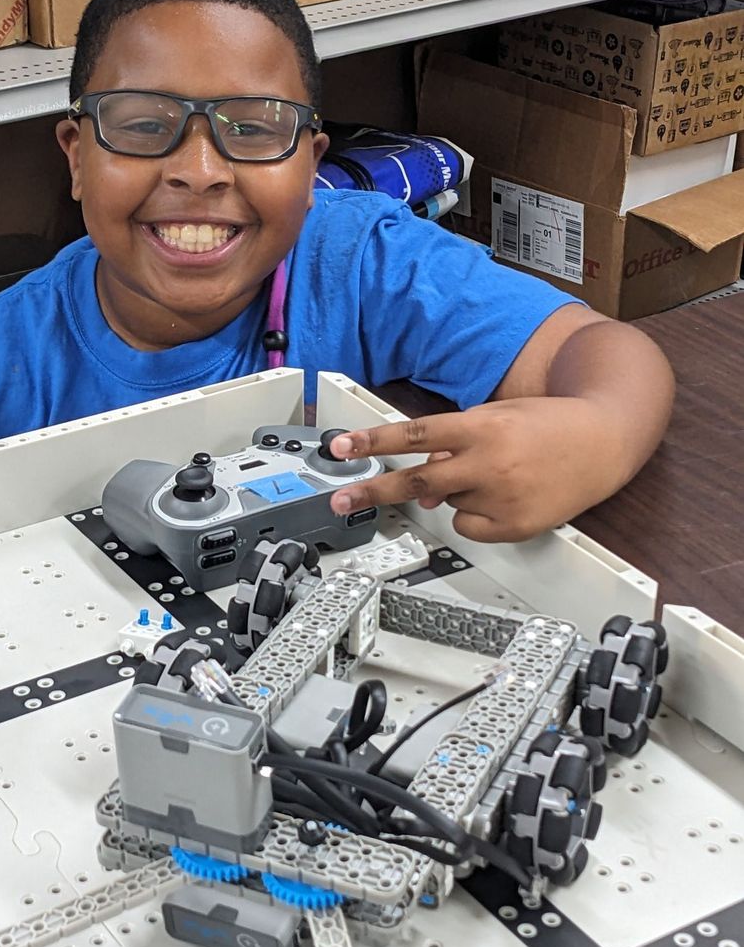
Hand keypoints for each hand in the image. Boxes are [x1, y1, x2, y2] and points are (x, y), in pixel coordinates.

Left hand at [328, 397, 628, 542]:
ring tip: (496, 475)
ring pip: (448, 503)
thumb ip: (456, 446)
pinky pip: (470, 527)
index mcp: (482, 426)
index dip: (374, 440)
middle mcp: (488, 461)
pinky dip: (475, 517)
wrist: (605, 440)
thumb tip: (425, 486)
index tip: (342, 446)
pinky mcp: (515, 525)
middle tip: (341, 500)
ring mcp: (502, 496)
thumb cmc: (550, 425)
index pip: (415, 434)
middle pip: (416, 481)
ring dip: (456, 492)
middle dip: (373, 490)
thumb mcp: (498, 419)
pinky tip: (503, 498)